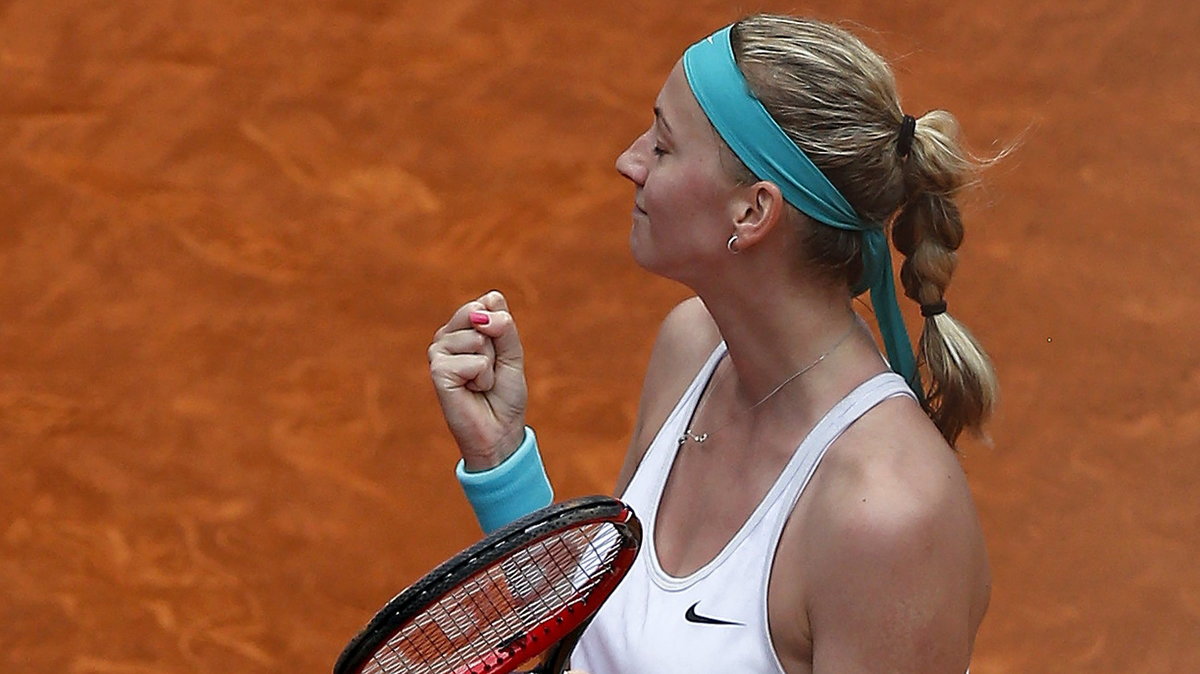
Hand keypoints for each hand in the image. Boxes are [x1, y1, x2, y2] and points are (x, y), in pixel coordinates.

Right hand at [428, 291, 527, 469]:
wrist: (499, 430)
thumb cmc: (504, 393)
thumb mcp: (512, 354)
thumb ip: (503, 327)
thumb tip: (481, 314)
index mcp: (462, 326)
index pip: (489, 301)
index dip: (504, 329)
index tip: (500, 354)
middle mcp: (446, 335)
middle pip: (482, 314)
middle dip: (497, 346)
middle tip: (490, 370)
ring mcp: (438, 352)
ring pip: (479, 338)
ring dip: (490, 366)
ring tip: (481, 382)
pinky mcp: (438, 370)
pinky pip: (475, 362)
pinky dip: (483, 379)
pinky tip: (472, 391)